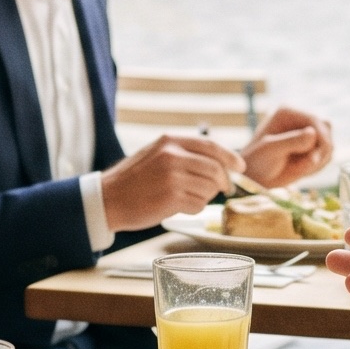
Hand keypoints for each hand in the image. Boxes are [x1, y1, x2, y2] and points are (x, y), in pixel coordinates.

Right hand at [99, 132, 241, 231]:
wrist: (109, 198)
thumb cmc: (135, 179)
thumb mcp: (157, 153)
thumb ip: (185, 153)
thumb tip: (221, 162)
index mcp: (170, 140)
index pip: (211, 146)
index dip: (231, 157)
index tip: (240, 167)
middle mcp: (172, 155)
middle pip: (215, 169)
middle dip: (223, 182)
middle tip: (222, 190)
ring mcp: (172, 177)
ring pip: (209, 188)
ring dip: (205, 196)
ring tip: (186, 197)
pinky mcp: (171, 198)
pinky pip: (199, 205)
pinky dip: (194, 208)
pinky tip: (178, 206)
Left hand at [241, 105, 334, 188]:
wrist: (256, 178)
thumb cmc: (257, 161)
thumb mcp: (271, 150)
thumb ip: (292, 141)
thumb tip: (313, 133)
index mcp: (288, 113)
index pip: (314, 120)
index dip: (320, 138)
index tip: (315, 159)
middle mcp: (300, 120)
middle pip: (326, 130)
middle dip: (320, 151)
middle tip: (306, 166)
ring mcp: (307, 134)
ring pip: (328, 144)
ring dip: (318, 160)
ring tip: (298, 169)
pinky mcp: (312, 147)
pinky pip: (326, 156)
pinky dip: (318, 166)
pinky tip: (301, 170)